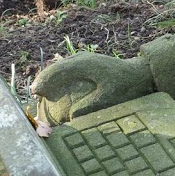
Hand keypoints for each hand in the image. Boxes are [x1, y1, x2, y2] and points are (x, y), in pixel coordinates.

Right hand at [32, 53, 152, 123]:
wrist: (140, 73)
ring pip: (60, 65)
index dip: (45, 80)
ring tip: (40, 90)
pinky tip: (56, 88)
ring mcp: (84, 59)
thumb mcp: (110, 99)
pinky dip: (58, 76)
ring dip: (50, 76)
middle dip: (43, 78)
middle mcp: (82, 58)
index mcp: (85, 64)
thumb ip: (90, 107)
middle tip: (33, 93)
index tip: (36, 91)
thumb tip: (72, 117)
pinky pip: (68, 67)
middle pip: (56, 66)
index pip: (58, 70)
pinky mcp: (87, 62)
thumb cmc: (127, 87)